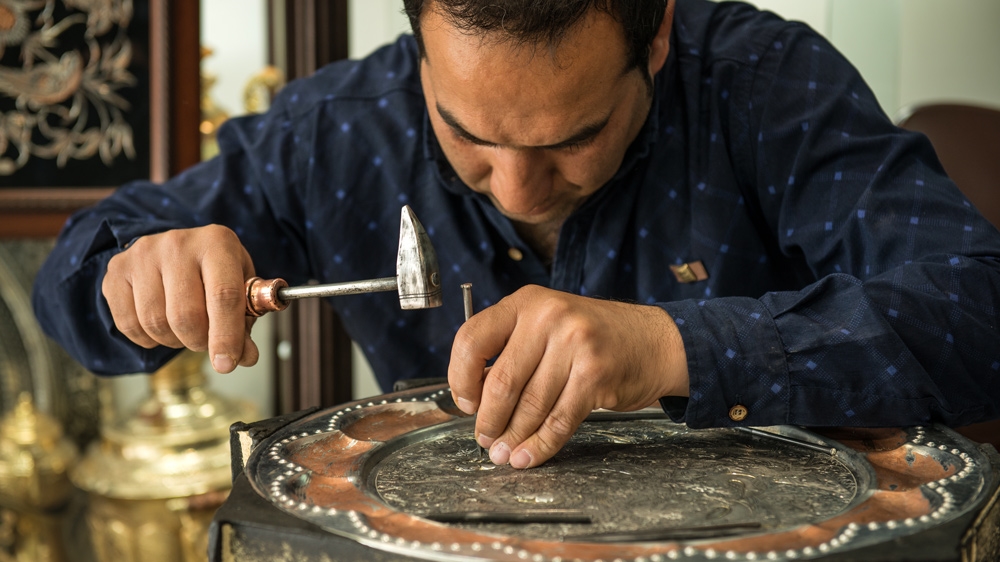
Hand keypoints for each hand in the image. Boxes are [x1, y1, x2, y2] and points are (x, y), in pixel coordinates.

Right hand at [102, 225, 258, 372]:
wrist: (179, 249)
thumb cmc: (215, 272)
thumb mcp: (240, 288)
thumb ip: (244, 323)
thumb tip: (246, 357)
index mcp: (217, 243)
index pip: (223, 295)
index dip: (226, 336)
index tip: (226, 364)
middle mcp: (178, 243)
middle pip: (185, 315)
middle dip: (199, 341)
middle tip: (206, 342)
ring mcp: (143, 254)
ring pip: (155, 323)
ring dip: (174, 341)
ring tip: (185, 330)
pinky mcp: (117, 269)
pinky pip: (128, 324)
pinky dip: (147, 339)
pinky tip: (161, 326)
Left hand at [448, 285, 688, 468]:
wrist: (655, 341)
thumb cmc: (594, 337)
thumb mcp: (548, 323)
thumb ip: (513, 348)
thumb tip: (476, 399)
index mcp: (526, 302)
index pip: (472, 340)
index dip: (461, 378)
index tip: (466, 403)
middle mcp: (548, 317)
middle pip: (501, 381)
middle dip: (488, 420)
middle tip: (485, 439)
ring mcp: (574, 344)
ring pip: (529, 405)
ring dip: (513, 437)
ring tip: (504, 453)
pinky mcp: (595, 374)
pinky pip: (558, 420)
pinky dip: (540, 445)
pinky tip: (528, 456)